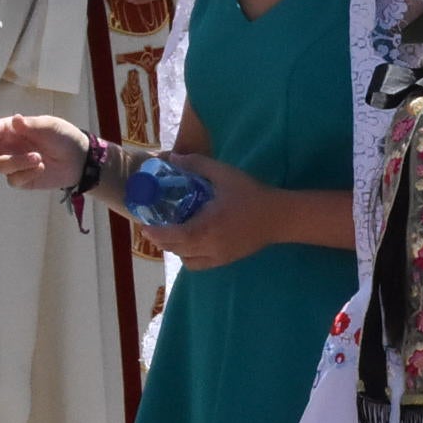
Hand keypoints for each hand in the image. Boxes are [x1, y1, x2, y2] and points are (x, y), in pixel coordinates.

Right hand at [0, 114, 90, 190]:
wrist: (79, 158)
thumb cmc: (62, 136)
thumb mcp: (49, 126)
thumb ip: (31, 125)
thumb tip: (15, 119)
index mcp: (11, 129)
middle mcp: (8, 146)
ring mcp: (13, 163)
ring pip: (0, 165)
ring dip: (17, 161)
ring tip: (38, 157)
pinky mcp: (21, 179)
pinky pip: (13, 180)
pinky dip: (26, 173)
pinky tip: (41, 168)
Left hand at [141, 153, 277, 268]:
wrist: (279, 217)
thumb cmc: (251, 194)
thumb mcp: (224, 174)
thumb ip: (197, 164)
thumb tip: (173, 158)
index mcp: (204, 228)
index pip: (170, 236)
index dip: (153, 232)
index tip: (143, 224)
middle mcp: (207, 247)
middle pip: (174, 249)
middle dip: (160, 239)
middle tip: (154, 225)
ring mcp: (217, 256)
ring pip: (185, 259)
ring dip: (175, 248)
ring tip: (173, 233)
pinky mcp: (226, 260)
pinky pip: (199, 264)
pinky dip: (189, 256)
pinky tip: (191, 242)